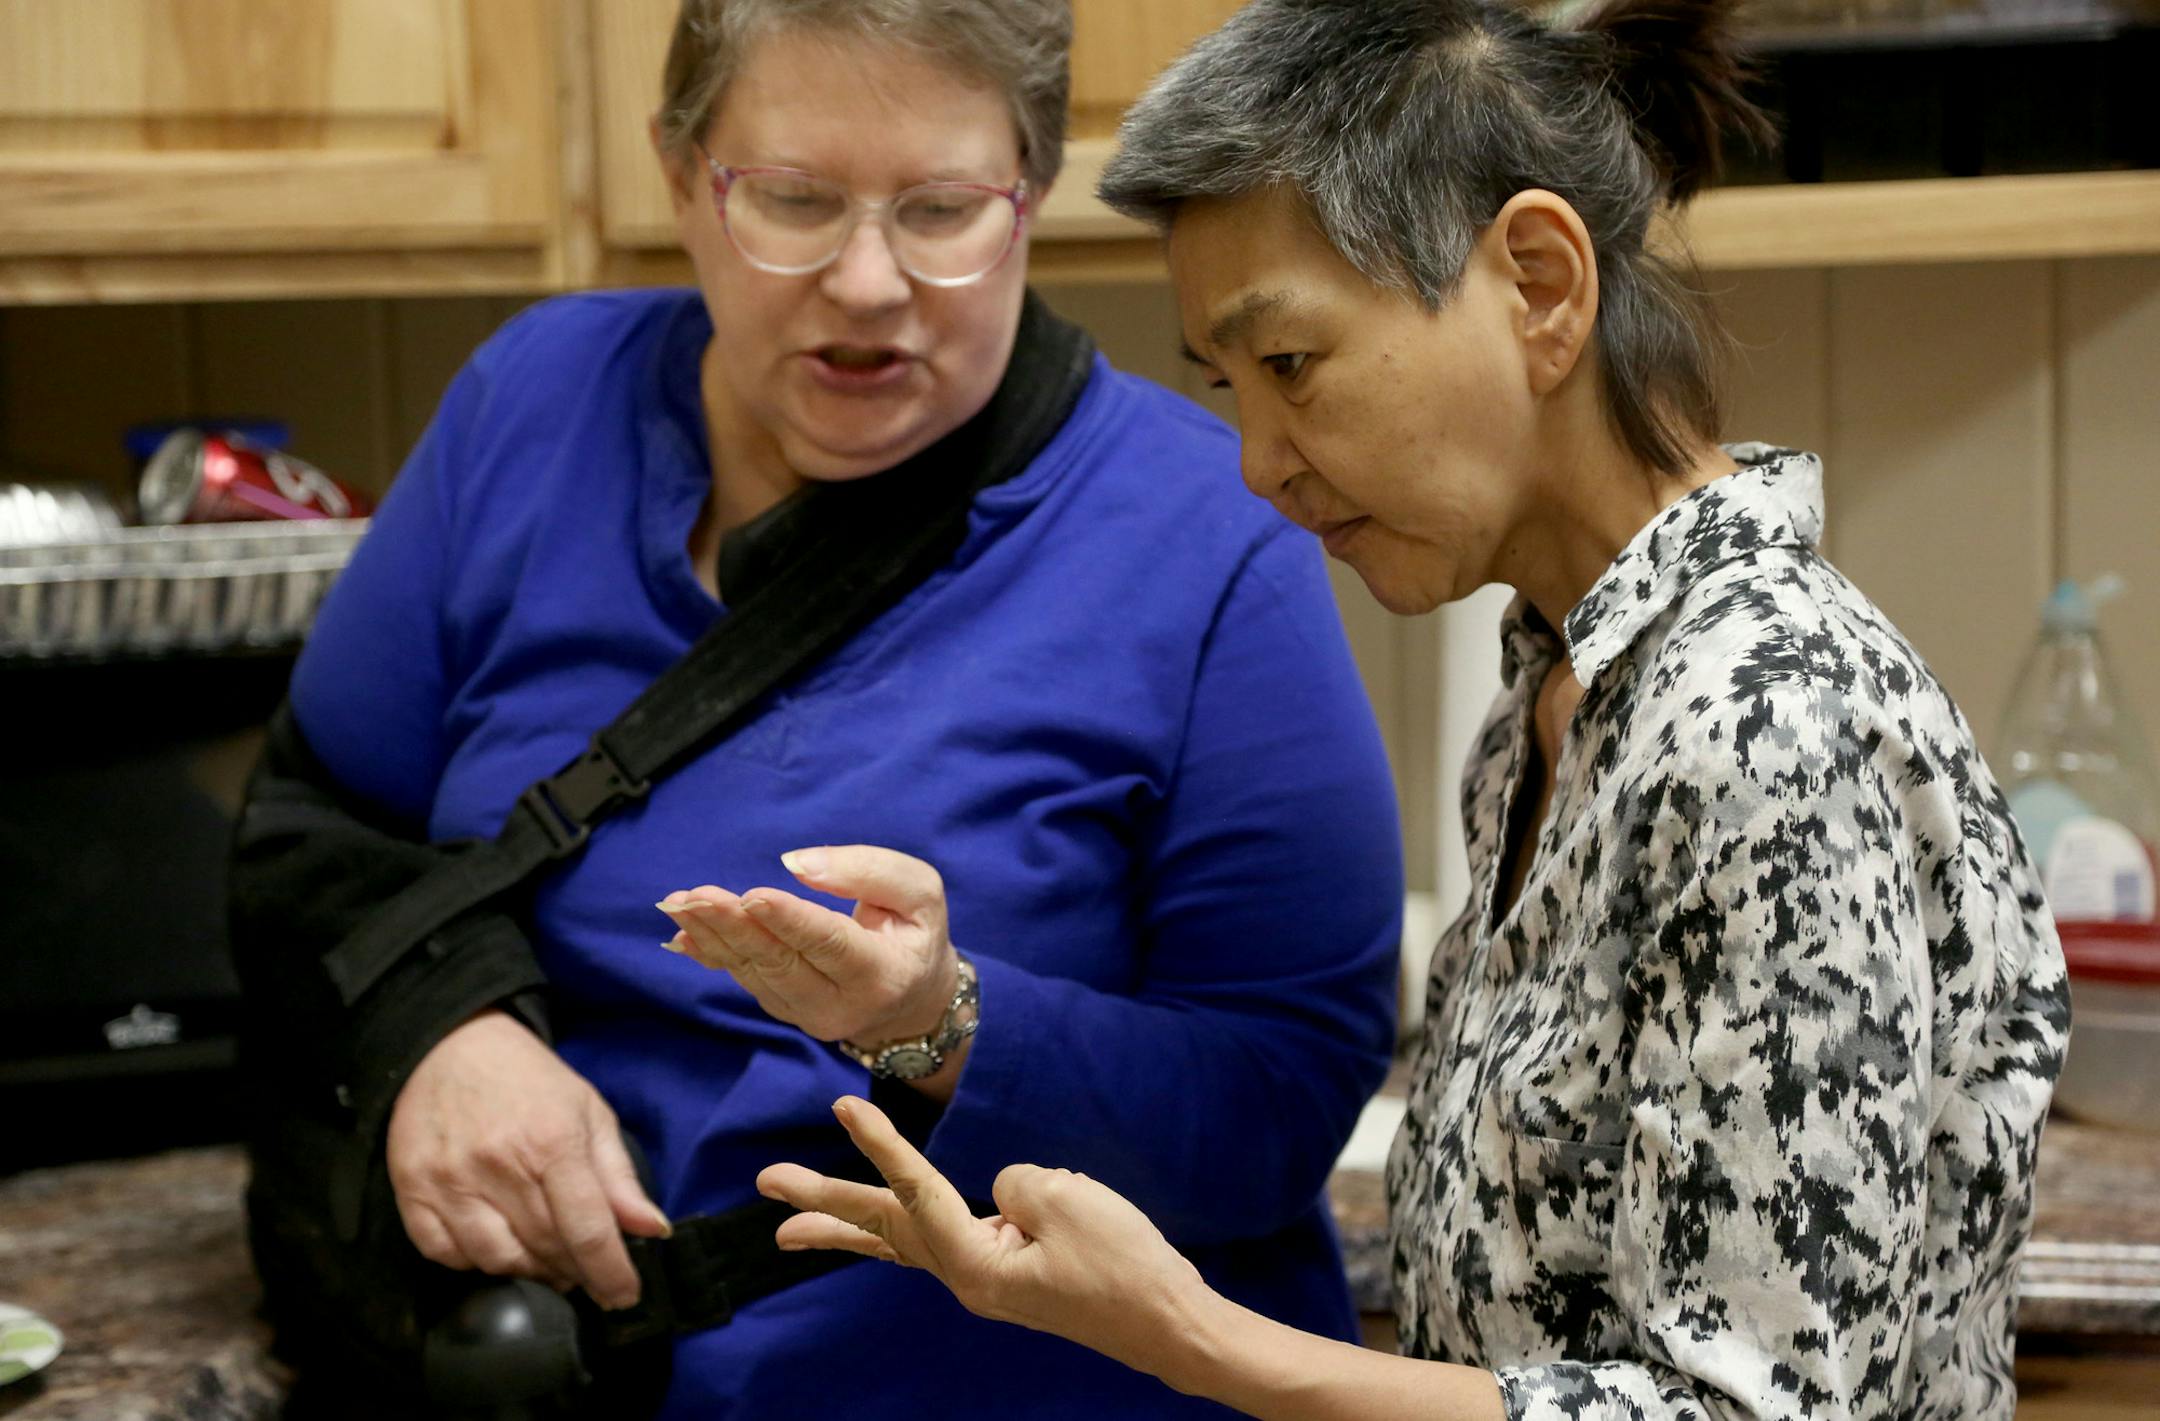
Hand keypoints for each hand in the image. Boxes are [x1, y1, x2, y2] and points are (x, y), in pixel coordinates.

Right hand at [385, 1009, 670, 1309]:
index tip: (624, 1295)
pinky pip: (447, 1255)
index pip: (588, 1229)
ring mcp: (450, 1181)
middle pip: (547, 1249)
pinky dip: (476, 1262)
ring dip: (530, 1272)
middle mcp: (499, 1165)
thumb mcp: (589, 1111)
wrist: (449, 1045)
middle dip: (576, 1271)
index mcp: (552, 1142)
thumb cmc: (528, 1079)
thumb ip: (619, 1175)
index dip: (611, 1272)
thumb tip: (652, 1229)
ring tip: (547, 1259)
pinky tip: (497, 1245)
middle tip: (587, 1271)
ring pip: (497, 1261)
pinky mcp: (412, 1191)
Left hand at [658, 846, 958, 1049]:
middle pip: (780, 962)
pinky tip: (683, 933)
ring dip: (713, 936)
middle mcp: (840, 1005)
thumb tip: (796, 864)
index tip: (752, 895)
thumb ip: (869, 870)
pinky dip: (711, 954)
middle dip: (735, 926)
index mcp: (883, 974)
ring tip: (677, 904)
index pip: (831, 944)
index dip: (790, 920)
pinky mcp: (783, 1010)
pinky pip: (744, 979)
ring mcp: (807, 1014)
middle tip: (696, 896)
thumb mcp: (920, 892)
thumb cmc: (915, 932)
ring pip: (754, 972)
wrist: (913, 1000)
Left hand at [755, 1097, 1215, 1381]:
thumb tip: (999, 1192)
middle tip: (766, 1183)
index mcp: (976, 1264)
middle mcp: (968, 1279)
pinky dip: (898, 1235)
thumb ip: (1016, 1183)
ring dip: (847, 1231)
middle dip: (825, 1205)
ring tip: (787, 1232)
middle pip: (885, 1230)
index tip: (844, 1106)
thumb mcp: (1067, 1200)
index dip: (879, 1148)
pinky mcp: (1007, 1275)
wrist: (1170, 1322)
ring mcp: (986, 1281)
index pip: (915, 1194)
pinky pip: (936, 1246)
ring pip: (901, 1245)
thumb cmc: (1124, 1264)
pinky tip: (885, 1232)